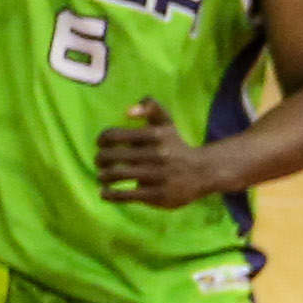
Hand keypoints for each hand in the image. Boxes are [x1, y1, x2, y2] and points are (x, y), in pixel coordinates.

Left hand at [94, 97, 213, 208]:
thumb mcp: (166, 122)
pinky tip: (104, 193)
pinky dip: (110, 195)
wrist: (202, 172)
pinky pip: (126, 195)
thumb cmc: (176, 146)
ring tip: (102, 177)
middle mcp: (156, 154)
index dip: (102, 140)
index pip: (114, 135)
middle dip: (100, 159)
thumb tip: (127, 112)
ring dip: (103, 176)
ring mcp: (157, 175)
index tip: (101, 145)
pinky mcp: (158, 195)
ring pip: (117, 175)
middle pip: (112, 156)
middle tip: (99, 162)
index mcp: (154, 135)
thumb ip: (150, 107)